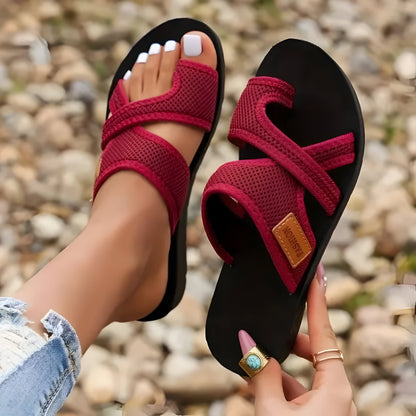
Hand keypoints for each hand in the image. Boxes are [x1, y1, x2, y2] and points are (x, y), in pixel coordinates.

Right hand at [239, 265, 355, 415]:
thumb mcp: (272, 411)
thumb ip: (261, 374)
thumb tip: (245, 339)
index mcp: (336, 388)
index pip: (325, 332)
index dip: (318, 302)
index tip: (316, 276)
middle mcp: (337, 395)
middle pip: (314, 352)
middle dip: (288, 342)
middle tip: (264, 332)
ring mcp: (329, 408)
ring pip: (304, 375)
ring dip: (279, 369)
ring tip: (253, 365)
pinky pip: (300, 392)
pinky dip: (280, 387)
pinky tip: (257, 385)